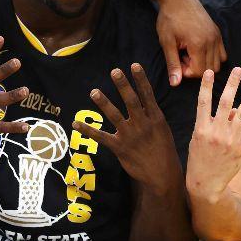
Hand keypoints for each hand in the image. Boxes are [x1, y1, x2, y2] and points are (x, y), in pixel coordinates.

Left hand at [74, 64, 180, 188]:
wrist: (162, 175)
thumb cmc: (164, 152)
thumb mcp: (163, 131)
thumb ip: (153, 116)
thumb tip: (146, 102)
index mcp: (155, 118)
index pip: (147, 95)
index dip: (141, 79)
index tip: (134, 65)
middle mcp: (143, 124)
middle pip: (131, 101)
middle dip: (123, 85)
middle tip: (115, 71)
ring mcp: (130, 136)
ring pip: (115, 116)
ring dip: (104, 103)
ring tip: (94, 92)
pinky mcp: (119, 148)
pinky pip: (101, 137)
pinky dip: (87, 130)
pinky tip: (76, 123)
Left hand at [155, 0, 225, 85]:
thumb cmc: (169, 18)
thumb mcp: (167, 42)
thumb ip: (173, 64)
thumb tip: (175, 83)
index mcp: (198, 44)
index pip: (199, 72)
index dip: (187, 72)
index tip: (178, 62)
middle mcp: (212, 41)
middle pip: (210, 70)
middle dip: (196, 69)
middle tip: (183, 58)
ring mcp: (216, 36)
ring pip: (218, 63)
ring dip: (204, 64)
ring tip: (190, 54)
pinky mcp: (217, 32)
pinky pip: (222, 53)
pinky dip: (213, 57)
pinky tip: (199, 50)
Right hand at [187, 68, 240, 202]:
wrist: (206, 183)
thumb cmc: (199, 159)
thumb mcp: (198, 140)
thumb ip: (211, 123)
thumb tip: (233, 110)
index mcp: (202, 129)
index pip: (203, 102)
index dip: (206, 86)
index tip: (209, 71)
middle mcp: (217, 132)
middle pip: (226, 102)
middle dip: (232, 84)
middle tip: (238, 70)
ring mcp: (231, 139)